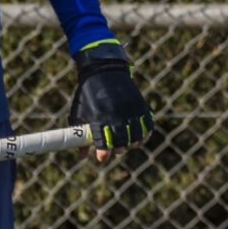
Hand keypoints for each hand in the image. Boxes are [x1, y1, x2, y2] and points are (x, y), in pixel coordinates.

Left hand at [72, 42, 152, 158]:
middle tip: (112, 149)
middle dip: (117, 149)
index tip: (101, 157)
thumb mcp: (80, 113)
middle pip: (122, 142)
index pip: (104, 141)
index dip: (104, 153)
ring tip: (125, 143)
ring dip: (131, 143)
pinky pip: (148, 126)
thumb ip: (80, 134)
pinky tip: (137, 136)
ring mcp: (131, 110)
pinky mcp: (142, 106)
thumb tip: (81, 157)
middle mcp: (117, 114)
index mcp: (99, 116)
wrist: (104, 70)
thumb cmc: (88, 94)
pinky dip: (144, 134)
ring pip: (137, 137)